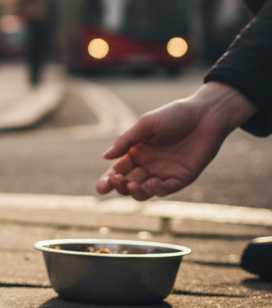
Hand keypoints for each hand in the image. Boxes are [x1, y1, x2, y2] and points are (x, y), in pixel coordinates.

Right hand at [97, 82, 256, 200]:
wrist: (205, 115)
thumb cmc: (174, 115)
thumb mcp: (146, 125)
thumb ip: (126, 141)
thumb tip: (106, 157)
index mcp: (136, 153)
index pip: (117, 171)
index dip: (108, 181)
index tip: (101, 188)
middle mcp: (148, 166)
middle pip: (128, 184)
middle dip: (120, 186)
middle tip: (119, 180)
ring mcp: (164, 173)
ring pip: (145, 192)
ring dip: (137, 192)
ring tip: (134, 183)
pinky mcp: (182, 178)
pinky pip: (166, 189)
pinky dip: (158, 189)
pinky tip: (152, 182)